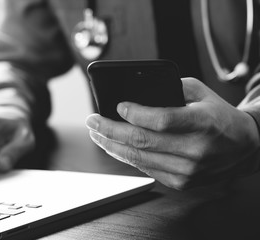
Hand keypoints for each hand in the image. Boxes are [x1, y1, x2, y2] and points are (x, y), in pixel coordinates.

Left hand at [86, 78, 259, 189]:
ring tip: (96, 134)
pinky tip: (114, 147)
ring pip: (138, 158)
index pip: (162, 120)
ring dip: (111, 145)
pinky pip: (146, 169)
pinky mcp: (181, 183)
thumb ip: (172, 88)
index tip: (117, 106)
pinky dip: (126, 157)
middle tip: (92, 121)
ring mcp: (188, 171)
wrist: (245, 148)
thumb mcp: (202, 93)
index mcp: (203, 123)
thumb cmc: (220, 117)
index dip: (135, 113)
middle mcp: (195, 150)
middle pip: (141, 141)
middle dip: (110, 130)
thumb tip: (136, 93)